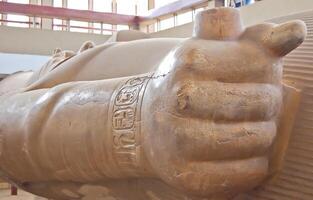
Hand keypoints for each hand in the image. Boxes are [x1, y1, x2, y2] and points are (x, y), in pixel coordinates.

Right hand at [142, 8, 305, 198]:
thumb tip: (296, 32)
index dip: (267, 71)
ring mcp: (181, 139)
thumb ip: (255, 41)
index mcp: (189, 61)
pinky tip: (240, 153)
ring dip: (263, 134)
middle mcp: (181, 99)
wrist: (146, 123)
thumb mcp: (212, 53)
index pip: (260, 63)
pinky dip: (254, 164)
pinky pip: (247, 173)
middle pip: (262, 103)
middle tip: (256, 105)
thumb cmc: (186, 85)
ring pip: (257, 140)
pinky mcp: (188, 175)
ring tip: (248, 128)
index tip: (254, 76)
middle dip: (268, 104)